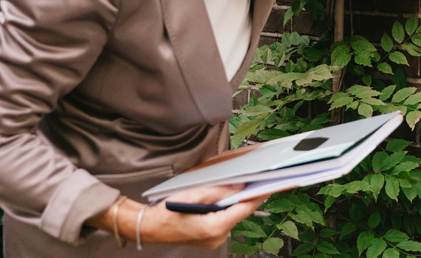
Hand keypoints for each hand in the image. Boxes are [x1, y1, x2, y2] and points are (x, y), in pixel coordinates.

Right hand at [88, 185, 269, 248]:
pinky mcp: (208, 237)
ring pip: (232, 216)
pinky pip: (223, 220)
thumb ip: (220, 191)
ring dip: (237, 202)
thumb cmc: (167, 211)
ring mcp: (213, 239)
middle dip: (249, 197)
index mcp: (215, 227)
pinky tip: (226, 198)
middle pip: (240, 213)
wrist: (149, 226)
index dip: (259, 195)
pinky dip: (227, 209)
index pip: (245, 209)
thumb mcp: (195, 194)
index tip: (271, 185)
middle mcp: (217, 237)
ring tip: (244, 186)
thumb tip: (240, 187)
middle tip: (260, 181)